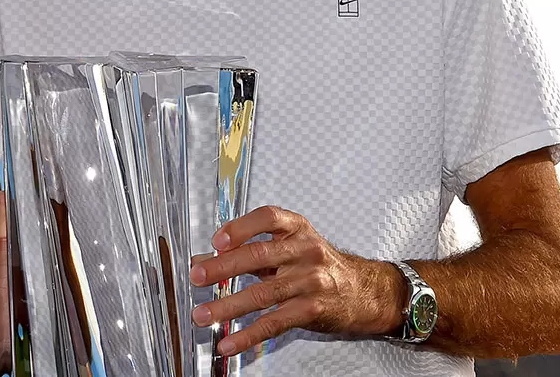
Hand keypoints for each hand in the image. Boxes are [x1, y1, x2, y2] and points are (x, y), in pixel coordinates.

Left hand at [188, 206, 404, 355]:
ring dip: (227, 306)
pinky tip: (229, 342)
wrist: (363, 291)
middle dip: (222, 268)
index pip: (268, 218)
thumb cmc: (320, 266)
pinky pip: (274, 322)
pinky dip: (247, 335)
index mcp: (297, 230)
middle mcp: (305, 251)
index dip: (241, 227)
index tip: (217, 239)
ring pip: (262, 294)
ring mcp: (310, 281)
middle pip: (259, 257)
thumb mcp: (291, 248)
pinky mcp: (311, 309)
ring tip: (203, 315)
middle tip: (197, 276)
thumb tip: (205, 259)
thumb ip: (249, 250)